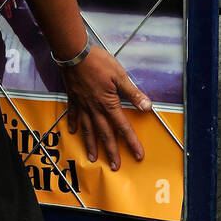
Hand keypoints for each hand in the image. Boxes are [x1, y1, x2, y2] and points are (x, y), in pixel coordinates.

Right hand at [63, 45, 150, 170]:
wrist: (74, 54)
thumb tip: (147, 107)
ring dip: (91, 145)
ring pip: (87, 130)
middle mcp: (95, 109)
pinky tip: (73, 132)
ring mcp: (82, 105)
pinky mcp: (73, 99)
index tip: (138, 155)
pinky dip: (74, 124)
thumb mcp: (120, 76)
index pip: (123, 127)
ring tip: (92, 158)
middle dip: (111, 151)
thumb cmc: (99, 62)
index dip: (132, 142)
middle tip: (115, 166)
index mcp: (109, 104)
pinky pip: (73, 115)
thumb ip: (133, 93)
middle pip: (105, 134)